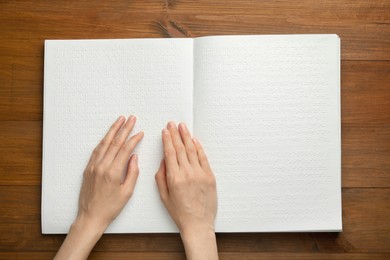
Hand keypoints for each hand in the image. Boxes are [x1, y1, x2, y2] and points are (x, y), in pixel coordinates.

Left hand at [77, 115, 143, 228]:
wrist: (90, 216)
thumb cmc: (110, 207)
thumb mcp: (127, 192)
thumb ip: (132, 173)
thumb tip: (134, 157)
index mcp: (113, 172)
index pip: (125, 150)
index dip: (134, 139)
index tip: (140, 132)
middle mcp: (102, 166)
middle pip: (115, 142)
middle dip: (124, 129)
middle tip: (131, 118)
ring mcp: (93, 166)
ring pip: (104, 143)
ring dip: (113, 130)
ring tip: (120, 120)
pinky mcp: (88, 168)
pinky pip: (96, 150)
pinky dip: (103, 141)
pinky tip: (108, 135)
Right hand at [155, 122, 217, 259]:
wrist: (198, 224)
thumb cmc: (180, 213)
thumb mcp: (164, 196)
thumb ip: (161, 177)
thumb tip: (163, 161)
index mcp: (174, 178)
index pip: (170, 153)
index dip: (167, 140)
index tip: (165, 131)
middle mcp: (188, 173)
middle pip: (181, 148)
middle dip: (175, 134)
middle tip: (172, 124)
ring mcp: (200, 174)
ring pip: (192, 150)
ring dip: (187, 137)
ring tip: (182, 127)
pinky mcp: (210, 176)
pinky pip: (203, 158)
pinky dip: (198, 147)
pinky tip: (194, 140)